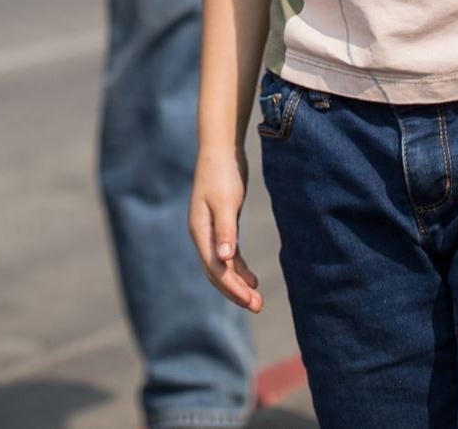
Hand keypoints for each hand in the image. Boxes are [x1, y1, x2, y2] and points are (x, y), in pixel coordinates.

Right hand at [189, 147, 262, 312]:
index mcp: (200, 231)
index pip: (215, 267)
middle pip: (216, 271)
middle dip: (235, 291)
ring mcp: (211, 230)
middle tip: (258, 306)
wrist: (221, 149)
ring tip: (257, 299)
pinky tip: (251, 278)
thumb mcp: (225, 202)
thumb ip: (225, 230)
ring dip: (238, 283)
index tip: (251, 301)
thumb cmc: (222, 174)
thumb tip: (224, 260)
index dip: (232, 287)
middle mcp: (202, 234)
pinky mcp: (222, 224)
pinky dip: (239, 268)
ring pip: (222, 265)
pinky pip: (228, 254)